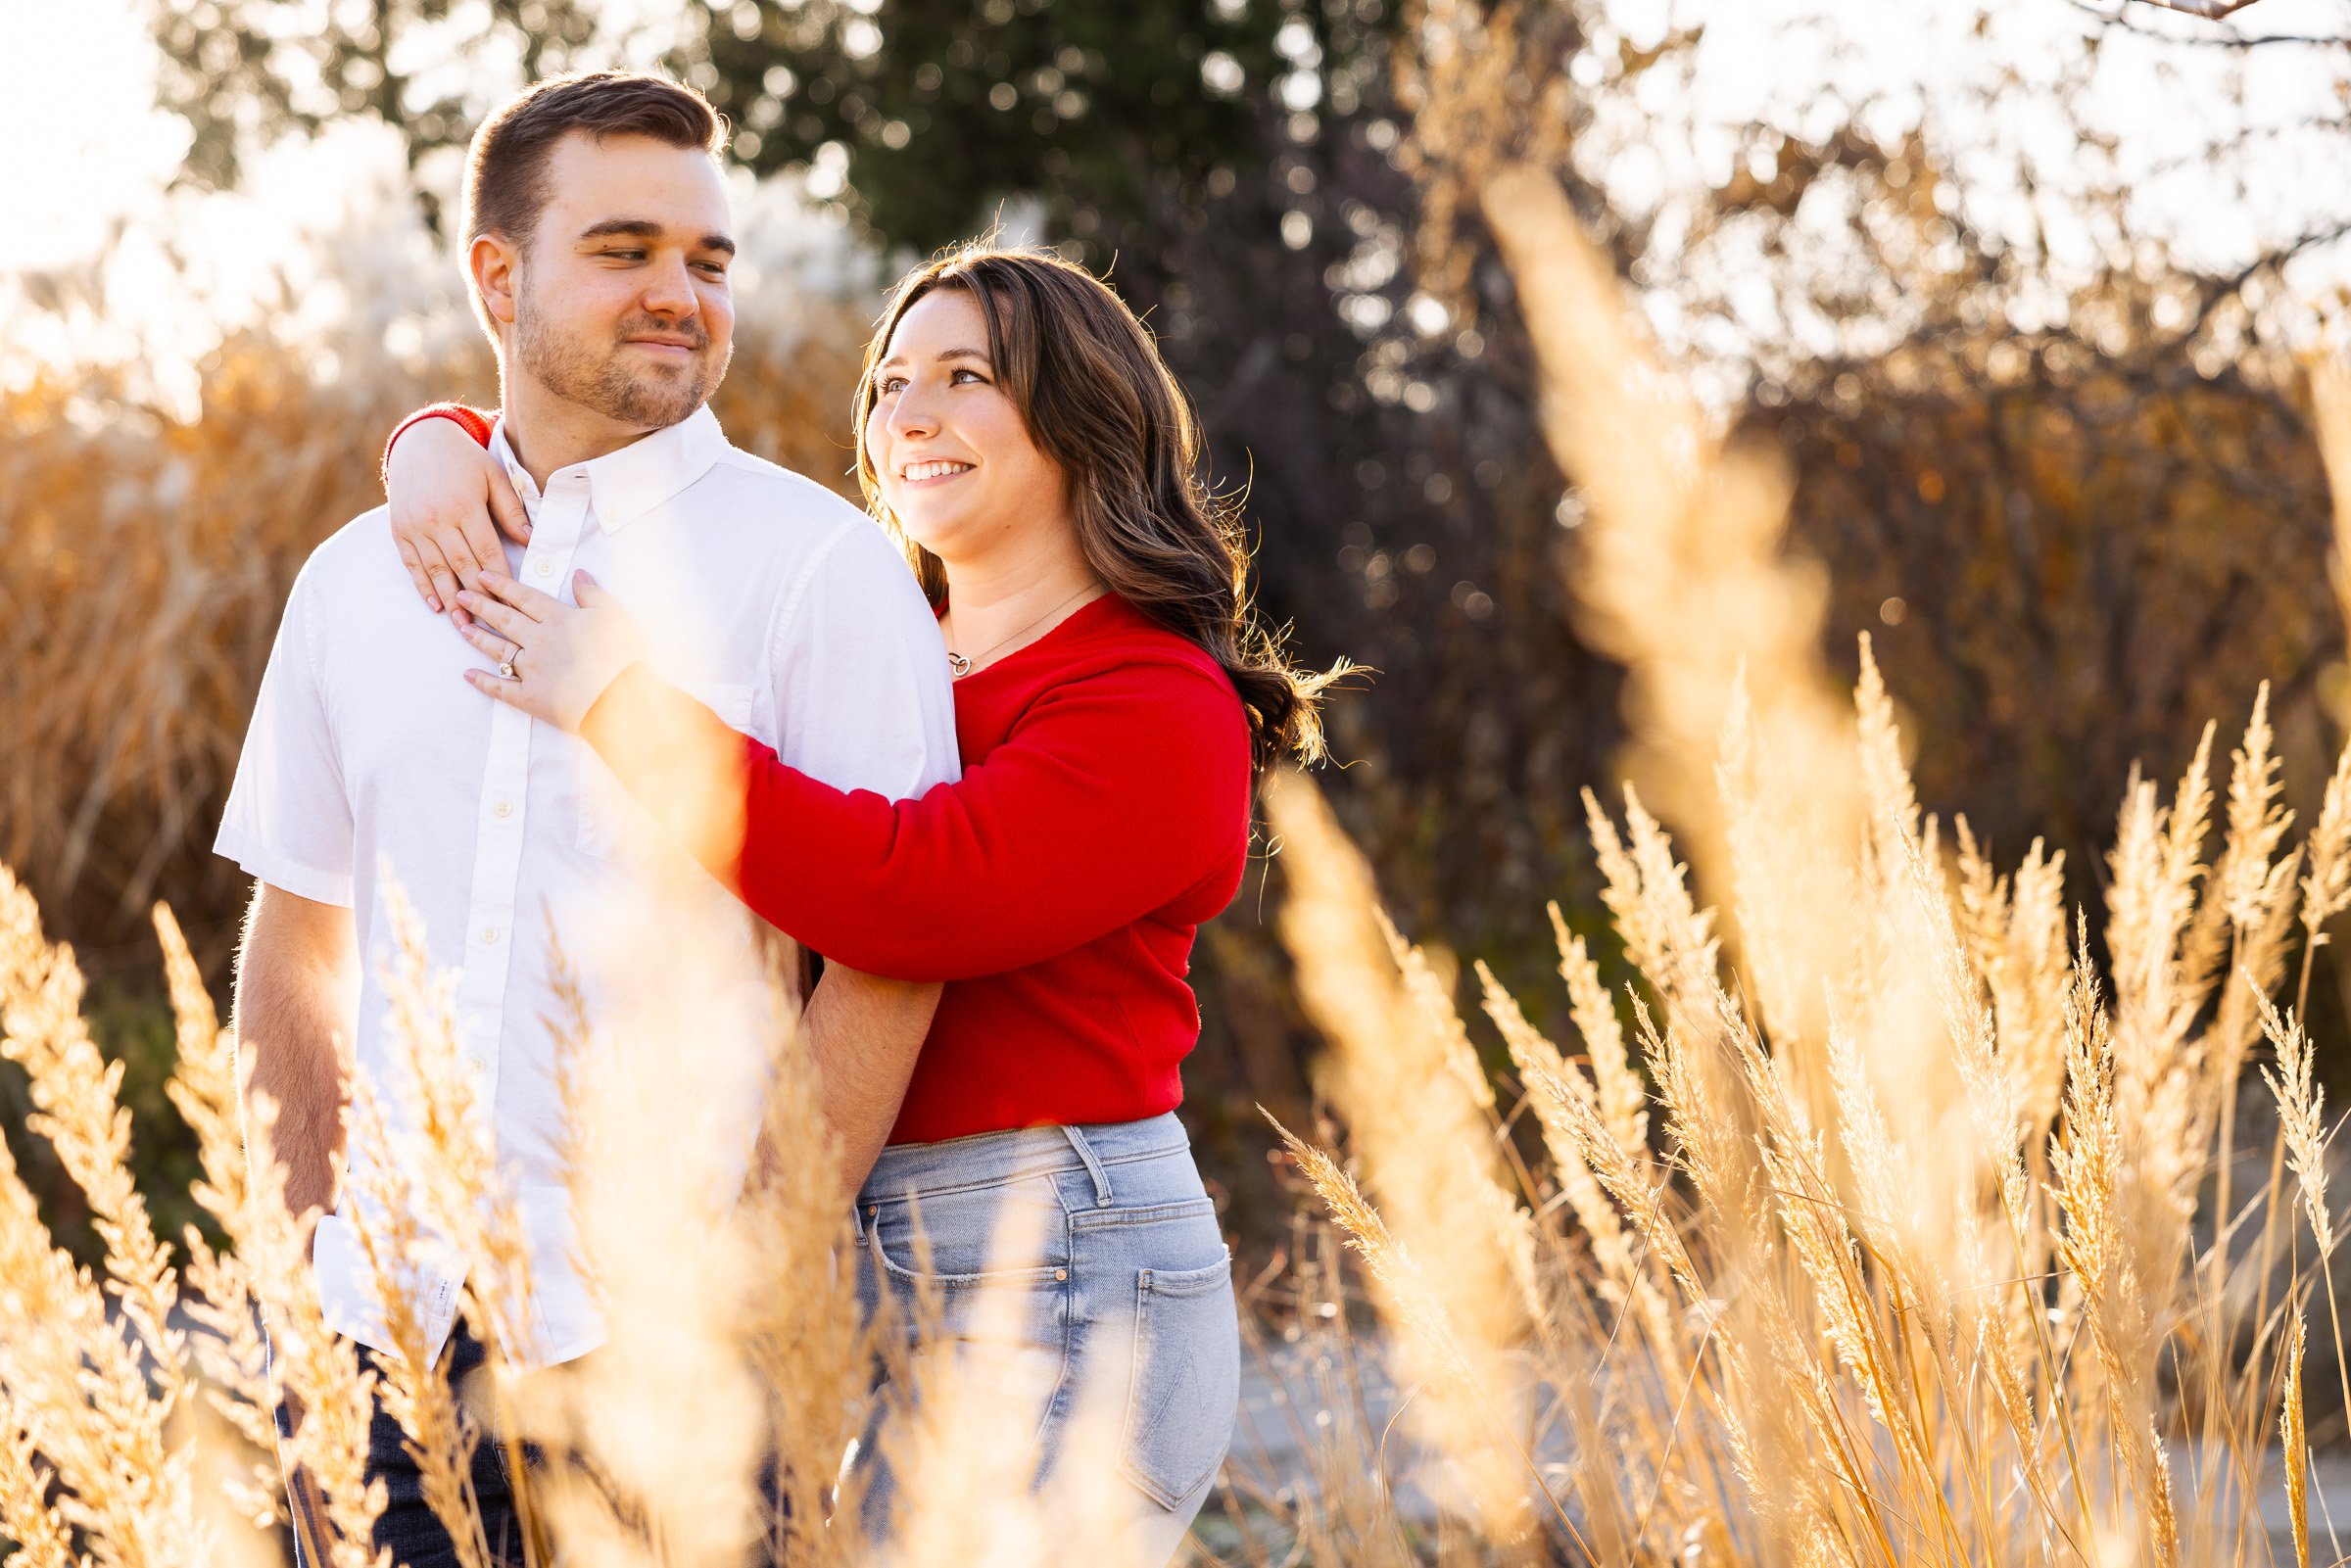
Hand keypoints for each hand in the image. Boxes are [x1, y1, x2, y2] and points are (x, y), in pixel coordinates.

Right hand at [388, 417, 530, 617]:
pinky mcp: (399, 530)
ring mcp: (415, 526)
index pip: (487, 551)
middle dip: (477, 597)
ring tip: (463, 624)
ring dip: (450, 599)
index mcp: (464, 506)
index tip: (511, 601)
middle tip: (490, 624)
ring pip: (436, 569)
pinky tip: (436, 605)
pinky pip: (412, 564)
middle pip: (461, 565)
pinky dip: (423, 586)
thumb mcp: (494, 476)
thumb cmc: (464, 461)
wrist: (419, 442)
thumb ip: (511, 510)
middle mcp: (437, 519)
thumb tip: (530, 541)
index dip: (499, 579)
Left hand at [457, 570, 646, 732]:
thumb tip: (578, 574)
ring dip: (478, 638)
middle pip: (504, 619)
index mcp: (557, 619)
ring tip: (461, 628)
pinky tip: (468, 675)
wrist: (619, 698)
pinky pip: (501, 688)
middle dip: (481, 606)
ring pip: (498, 649)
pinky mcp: (530, 697)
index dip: (503, 585)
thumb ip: (592, 594)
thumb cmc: (621, 656)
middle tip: (461, 596)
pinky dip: (483, 682)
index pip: (524, 597)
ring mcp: (531, 670)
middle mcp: (538, 640)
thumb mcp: (613, 616)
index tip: (482, 576)